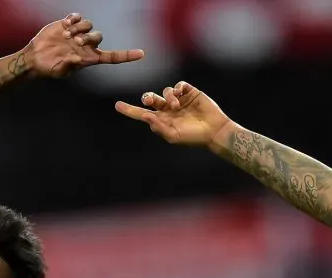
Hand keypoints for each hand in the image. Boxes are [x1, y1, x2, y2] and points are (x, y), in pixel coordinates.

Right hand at [23, 13, 143, 77]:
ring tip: (66, 34)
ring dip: (79, 28)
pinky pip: (77, 17)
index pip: (112, 57)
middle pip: (98, 36)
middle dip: (89, 37)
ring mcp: (77, 34)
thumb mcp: (59, 71)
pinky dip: (74, 18)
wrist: (35, 57)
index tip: (141, 54)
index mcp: (88, 59)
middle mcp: (86, 46)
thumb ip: (69, 66)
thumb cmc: (49, 68)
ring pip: (89, 25)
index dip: (126, 55)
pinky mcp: (68, 25)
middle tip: (75, 41)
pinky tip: (65, 24)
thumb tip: (77, 58)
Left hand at [115, 81, 231, 147]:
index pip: (141, 114)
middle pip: (151, 99)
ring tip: (176, 106)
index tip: (117, 105)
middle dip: (147, 98)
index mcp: (161, 121)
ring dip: (168, 97)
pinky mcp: (190, 93)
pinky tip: (181, 95)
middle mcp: (167, 110)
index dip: (129, 110)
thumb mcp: (173, 136)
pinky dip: (178, 89)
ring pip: (166, 91)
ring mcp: (179, 100)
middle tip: (149, 100)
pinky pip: (179, 85)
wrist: (214, 131)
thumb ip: (158, 127)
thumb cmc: (193, 137)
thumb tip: (145, 116)